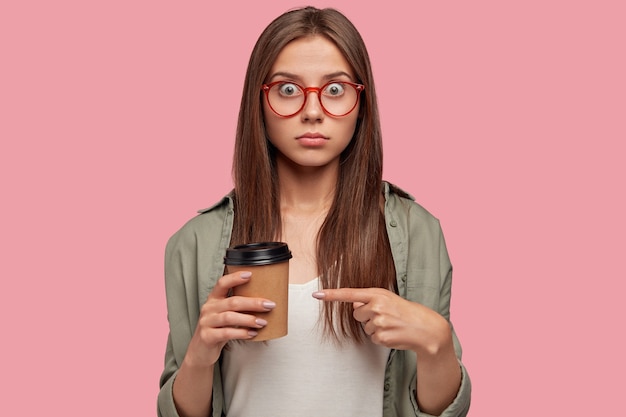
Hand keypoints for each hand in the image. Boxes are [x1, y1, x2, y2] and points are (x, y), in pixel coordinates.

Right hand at [184, 271, 275, 367]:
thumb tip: (264, 302)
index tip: (250, 274)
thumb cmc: (218, 329)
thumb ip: (238, 307)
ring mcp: (206, 322)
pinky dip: (241, 333)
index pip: (222, 283)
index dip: (235, 278)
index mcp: (214, 299)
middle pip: (232, 302)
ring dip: (249, 319)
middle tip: (269, 305)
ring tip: (262, 322)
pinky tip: (252, 333)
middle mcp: (209, 308)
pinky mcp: (207, 336)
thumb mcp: (225, 314)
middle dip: (253, 303)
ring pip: (229, 317)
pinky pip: (226, 333)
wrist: (200, 351)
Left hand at [313, 288, 451, 354]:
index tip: (316, 294)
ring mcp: (379, 322)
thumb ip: (370, 300)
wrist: (425, 328)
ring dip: (375, 327)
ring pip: (364, 327)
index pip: (349, 294)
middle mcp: (376, 306)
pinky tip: (393, 333)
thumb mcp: (388, 299)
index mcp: (377, 294)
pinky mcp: (381, 337)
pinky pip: (372, 338)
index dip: (331, 295)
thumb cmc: (405, 311)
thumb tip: (354, 307)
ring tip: (392, 324)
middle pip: (356, 314)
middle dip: (367, 316)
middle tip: (385, 316)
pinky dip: (381, 337)